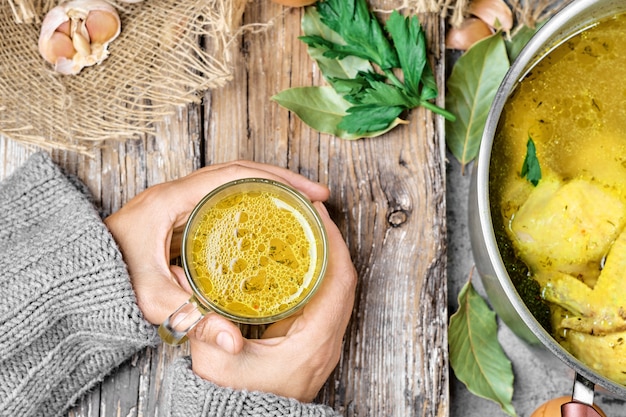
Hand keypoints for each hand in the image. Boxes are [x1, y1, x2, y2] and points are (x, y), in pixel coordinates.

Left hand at [104, 161, 330, 325]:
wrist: (78, 271)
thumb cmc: (108, 275)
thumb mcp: (150, 296)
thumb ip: (189, 318)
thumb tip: (231, 340)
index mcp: (173, 199)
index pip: (235, 175)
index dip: (277, 180)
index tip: (308, 193)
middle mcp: (178, 192)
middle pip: (241, 172)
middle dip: (282, 180)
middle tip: (315, 197)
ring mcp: (179, 200)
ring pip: (233, 181)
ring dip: (267, 188)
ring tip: (299, 204)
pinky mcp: (181, 214)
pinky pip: (223, 198)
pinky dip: (251, 202)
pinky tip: (267, 220)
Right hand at [188, 201, 356, 401]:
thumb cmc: (239, 402)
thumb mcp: (215, 365)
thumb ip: (203, 326)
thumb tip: (186, 286)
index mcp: (313, 341)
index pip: (338, 281)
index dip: (333, 243)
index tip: (318, 214)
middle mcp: (326, 340)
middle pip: (343, 280)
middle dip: (330, 241)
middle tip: (309, 212)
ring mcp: (323, 341)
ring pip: (337, 288)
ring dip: (326, 256)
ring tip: (305, 228)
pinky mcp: (313, 341)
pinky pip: (324, 298)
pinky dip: (317, 274)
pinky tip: (298, 260)